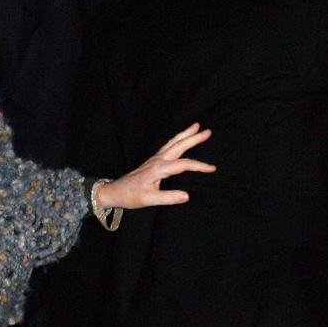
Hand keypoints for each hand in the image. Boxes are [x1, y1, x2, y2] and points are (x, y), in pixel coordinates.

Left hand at [95, 124, 214, 210]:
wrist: (115, 192)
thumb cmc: (131, 196)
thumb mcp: (149, 200)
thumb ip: (168, 197)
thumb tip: (187, 196)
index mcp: (159, 168)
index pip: (184, 164)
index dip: (199, 166)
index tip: (212, 168)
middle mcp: (157, 160)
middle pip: (179, 145)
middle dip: (194, 138)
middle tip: (208, 131)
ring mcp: (154, 159)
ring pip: (173, 143)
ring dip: (185, 134)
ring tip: (196, 126)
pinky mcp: (152, 161)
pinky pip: (167, 146)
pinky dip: (177, 140)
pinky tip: (181, 139)